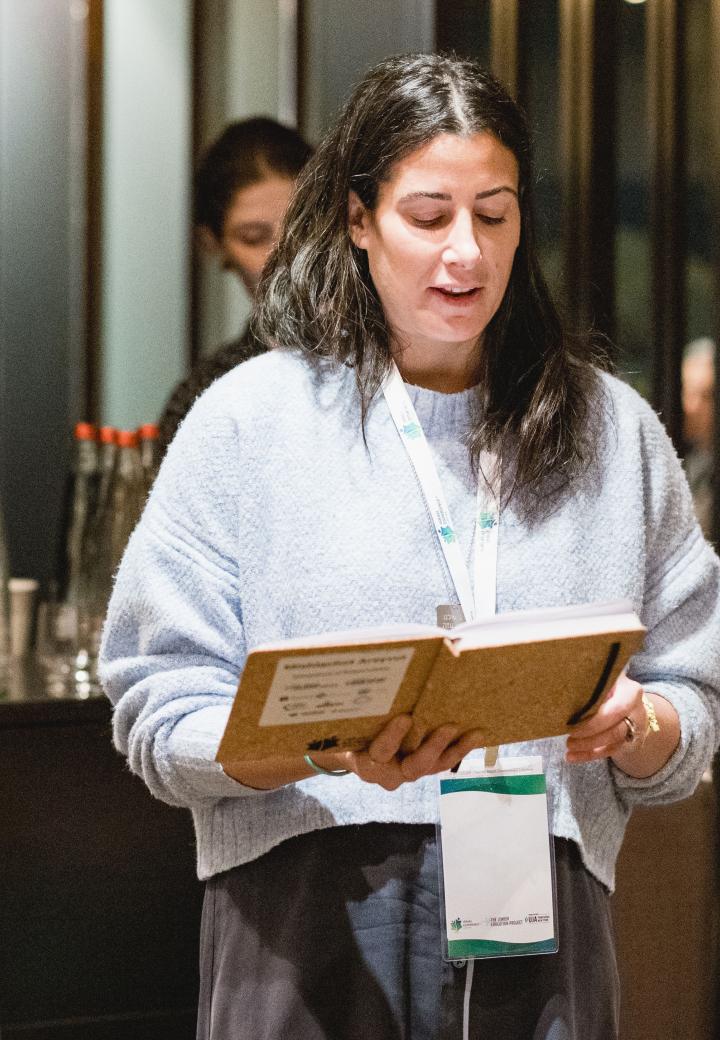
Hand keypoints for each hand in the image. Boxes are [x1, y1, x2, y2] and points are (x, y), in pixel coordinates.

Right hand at [317, 715, 484, 790]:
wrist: (352, 752)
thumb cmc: (350, 729)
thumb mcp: (347, 720)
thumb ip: (357, 703)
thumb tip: (370, 667)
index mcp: (365, 761)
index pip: (380, 752)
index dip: (392, 737)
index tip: (405, 718)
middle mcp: (388, 773)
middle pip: (413, 767)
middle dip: (432, 746)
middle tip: (449, 726)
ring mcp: (406, 773)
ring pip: (433, 766)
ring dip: (454, 748)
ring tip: (473, 732)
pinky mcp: (422, 769)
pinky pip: (442, 763)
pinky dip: (459, 749)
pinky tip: (475, 734)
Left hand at [565, 672, 645, 764]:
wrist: (627, 697)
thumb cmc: (607, 685)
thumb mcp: (603, 680)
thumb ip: (590, 685)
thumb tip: (563, 688)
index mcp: (629, 691)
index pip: (615, 710)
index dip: (594, 722)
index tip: (572, 725)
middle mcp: (635, 710)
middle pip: (614, 730)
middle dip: (589, 737)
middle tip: (569, 739)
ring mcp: (633, 726)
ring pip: (612, 742)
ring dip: (588, 747)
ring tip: (569, 747)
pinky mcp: (626, 739)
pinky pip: (609, 750)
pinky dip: (589, 754)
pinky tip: (573, 757)